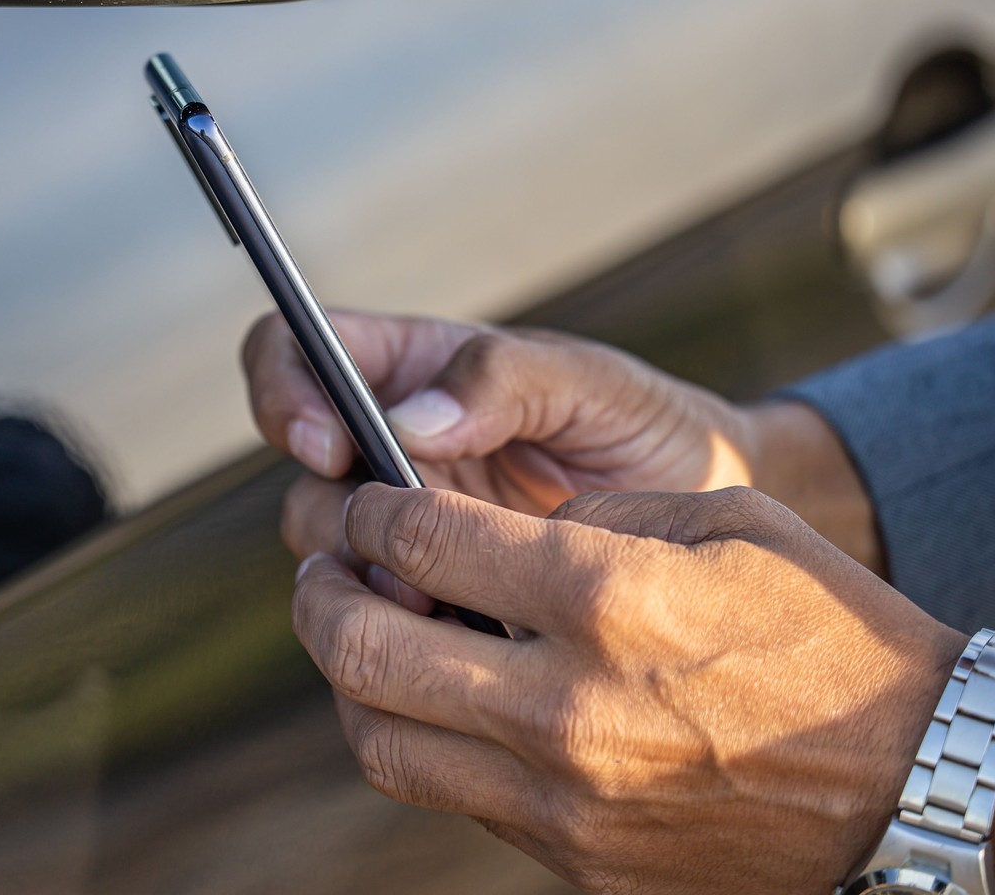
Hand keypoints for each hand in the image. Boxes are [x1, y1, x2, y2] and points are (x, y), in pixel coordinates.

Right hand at [248, 312, 880, 568]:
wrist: (711, 525)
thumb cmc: (649, 428)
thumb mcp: (591, 385)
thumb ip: (504, 379)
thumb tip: (407, 419)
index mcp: (410, 370)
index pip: (289, 353)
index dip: (283, 392)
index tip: (329, 445)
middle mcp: (387, 446)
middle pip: (299, 472)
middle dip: (334, 516)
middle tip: (404, 558)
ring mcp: (405, 525)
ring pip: (326, 551)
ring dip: (365, 580)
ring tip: (444, 605)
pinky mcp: (429, 596)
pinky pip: (378, 615)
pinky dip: (402, 631)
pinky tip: (466, 641)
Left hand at [293, 484, 964, 893]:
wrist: (916, 783)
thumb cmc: (822, 629)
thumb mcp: (718, 519)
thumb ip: (585, 512)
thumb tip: (476, 528)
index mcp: (604, 596)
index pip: (419, 537)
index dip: (367, 508)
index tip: (364, 501)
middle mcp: (567, 707)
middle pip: (362, 648)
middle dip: (320, 594)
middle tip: (326, 567)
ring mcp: (565, 801)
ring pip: (380, 743)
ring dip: (349, 680)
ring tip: (365, 635)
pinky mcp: (575, 863)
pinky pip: (451, 796)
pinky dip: (423, 740)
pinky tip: (442, 699)